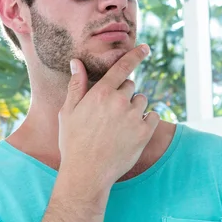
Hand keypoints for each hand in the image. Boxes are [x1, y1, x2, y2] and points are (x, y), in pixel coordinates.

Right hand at [58, 44, 159, 193]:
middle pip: (131, 86)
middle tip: (111, 114)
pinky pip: (153, 117)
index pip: (123, 67)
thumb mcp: (68, 112)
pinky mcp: (144, 133)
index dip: (135, 55)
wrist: (87, 173)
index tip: (145, 48)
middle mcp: (119, 101)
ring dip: (135, 108)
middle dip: (124, 95)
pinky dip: (147, 121)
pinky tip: (133, 132)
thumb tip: (76, 62)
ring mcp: (133, 117)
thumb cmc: (73, 142)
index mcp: (101, 93)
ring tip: (120, 126)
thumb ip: (76, 86)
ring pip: (142, 102)